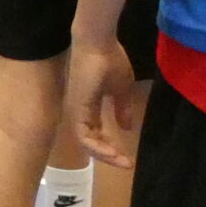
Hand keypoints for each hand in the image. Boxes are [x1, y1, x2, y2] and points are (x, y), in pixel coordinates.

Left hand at [65, 36, 139, 168]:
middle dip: (109, 155)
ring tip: (121, 161)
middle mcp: (81, 111)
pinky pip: (83, 136)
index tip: (128, 157)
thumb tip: (127, 127)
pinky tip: (112, 152)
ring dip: (104, 155)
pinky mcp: (77, 109)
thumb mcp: (122, 88)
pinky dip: (97, 147)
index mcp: (90, 106)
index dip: (111, 146)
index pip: (97, 133)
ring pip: (86, 143)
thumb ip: (122, 108)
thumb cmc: (110, 60)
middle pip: (91, 141)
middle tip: (126, 163)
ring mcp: (77, 110)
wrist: (99, 43)